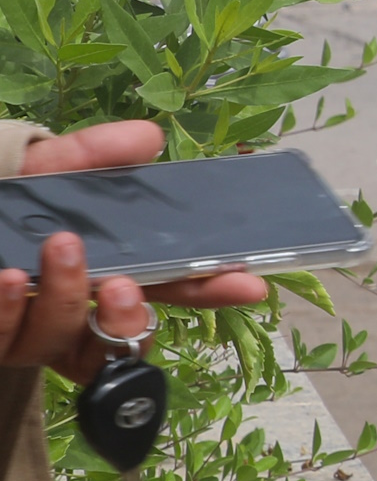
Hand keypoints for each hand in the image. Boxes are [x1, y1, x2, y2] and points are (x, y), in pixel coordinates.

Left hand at [2, 121, 273, 380]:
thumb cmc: (4, 202)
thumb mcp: (42, 171)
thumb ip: (91, 155)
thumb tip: (149, 136)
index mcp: (103, 274)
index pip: (168, 290)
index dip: (209, 291)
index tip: (249, 284)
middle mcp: (71, 314)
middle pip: (121, 336)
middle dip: (129, 317)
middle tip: (125, 284)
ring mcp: (26, 332)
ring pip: (58, 343)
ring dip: (65, 300)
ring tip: (61, 251)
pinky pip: (5, 337)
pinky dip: (10, 308)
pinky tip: (8, 279)